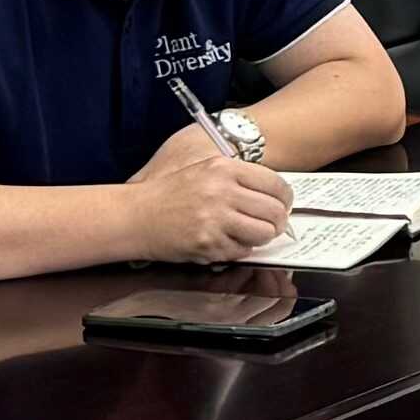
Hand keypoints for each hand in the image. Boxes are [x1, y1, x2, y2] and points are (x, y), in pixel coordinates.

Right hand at [127, 121, 296, 262]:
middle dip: (276, 222)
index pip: (276, 185)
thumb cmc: (169, 194)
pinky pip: (241, 251)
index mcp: (224, 168)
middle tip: (268, 226)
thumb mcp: (204, 171)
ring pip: (263, 234)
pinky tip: (223, 242)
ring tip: (246, 235)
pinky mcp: (208, 243)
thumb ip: (238, 180)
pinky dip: (237, 250)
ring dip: (260, 238)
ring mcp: (216, 218)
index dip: (284, 200)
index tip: (281, 206)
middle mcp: (222, 191)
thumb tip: (273, 197)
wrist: (135, 216)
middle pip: (275, 211)